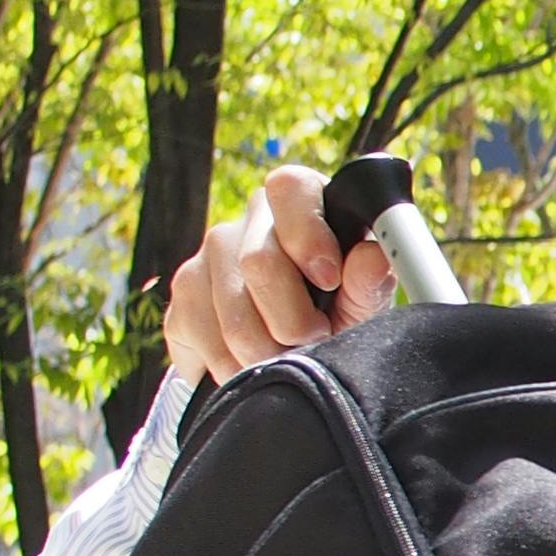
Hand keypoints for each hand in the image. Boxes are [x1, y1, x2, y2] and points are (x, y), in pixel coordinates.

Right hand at [160, 162, 392, 385]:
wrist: (288, 351)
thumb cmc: (335, 313)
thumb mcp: (361, 303)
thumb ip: (369, 283)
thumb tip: (371, 258)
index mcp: (302, 205)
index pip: (291, 189)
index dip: (307, 233)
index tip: (328, 280)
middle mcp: (251, 220)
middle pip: (259, 262)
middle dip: (292, 320)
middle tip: (314, 339)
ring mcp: (210, 252)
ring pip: (231, 312)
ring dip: (265, 353)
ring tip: (287, 360)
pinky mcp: (184, 290)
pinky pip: (202, 335)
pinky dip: (232, 367)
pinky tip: (251, 366)